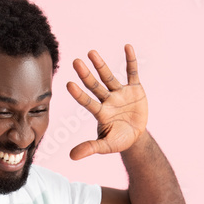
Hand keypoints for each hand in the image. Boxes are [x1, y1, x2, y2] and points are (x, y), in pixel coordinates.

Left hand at [65, 44, 147, 159]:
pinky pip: (132, 72)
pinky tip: (127, 46)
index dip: (79, 94)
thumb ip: (90, 148)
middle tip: (75, 62)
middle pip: (95, 86)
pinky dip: (130, 60)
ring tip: (91, 52)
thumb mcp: (106, 146)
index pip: (87, 102)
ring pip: (109, 77)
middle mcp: (107, 100)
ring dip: (101, 65)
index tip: (68, 84)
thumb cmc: (118, 140)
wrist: (136, 137)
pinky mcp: (134, 89)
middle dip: (86, 75)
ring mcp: (120, 93)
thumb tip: (71, 156)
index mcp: (100, 113)